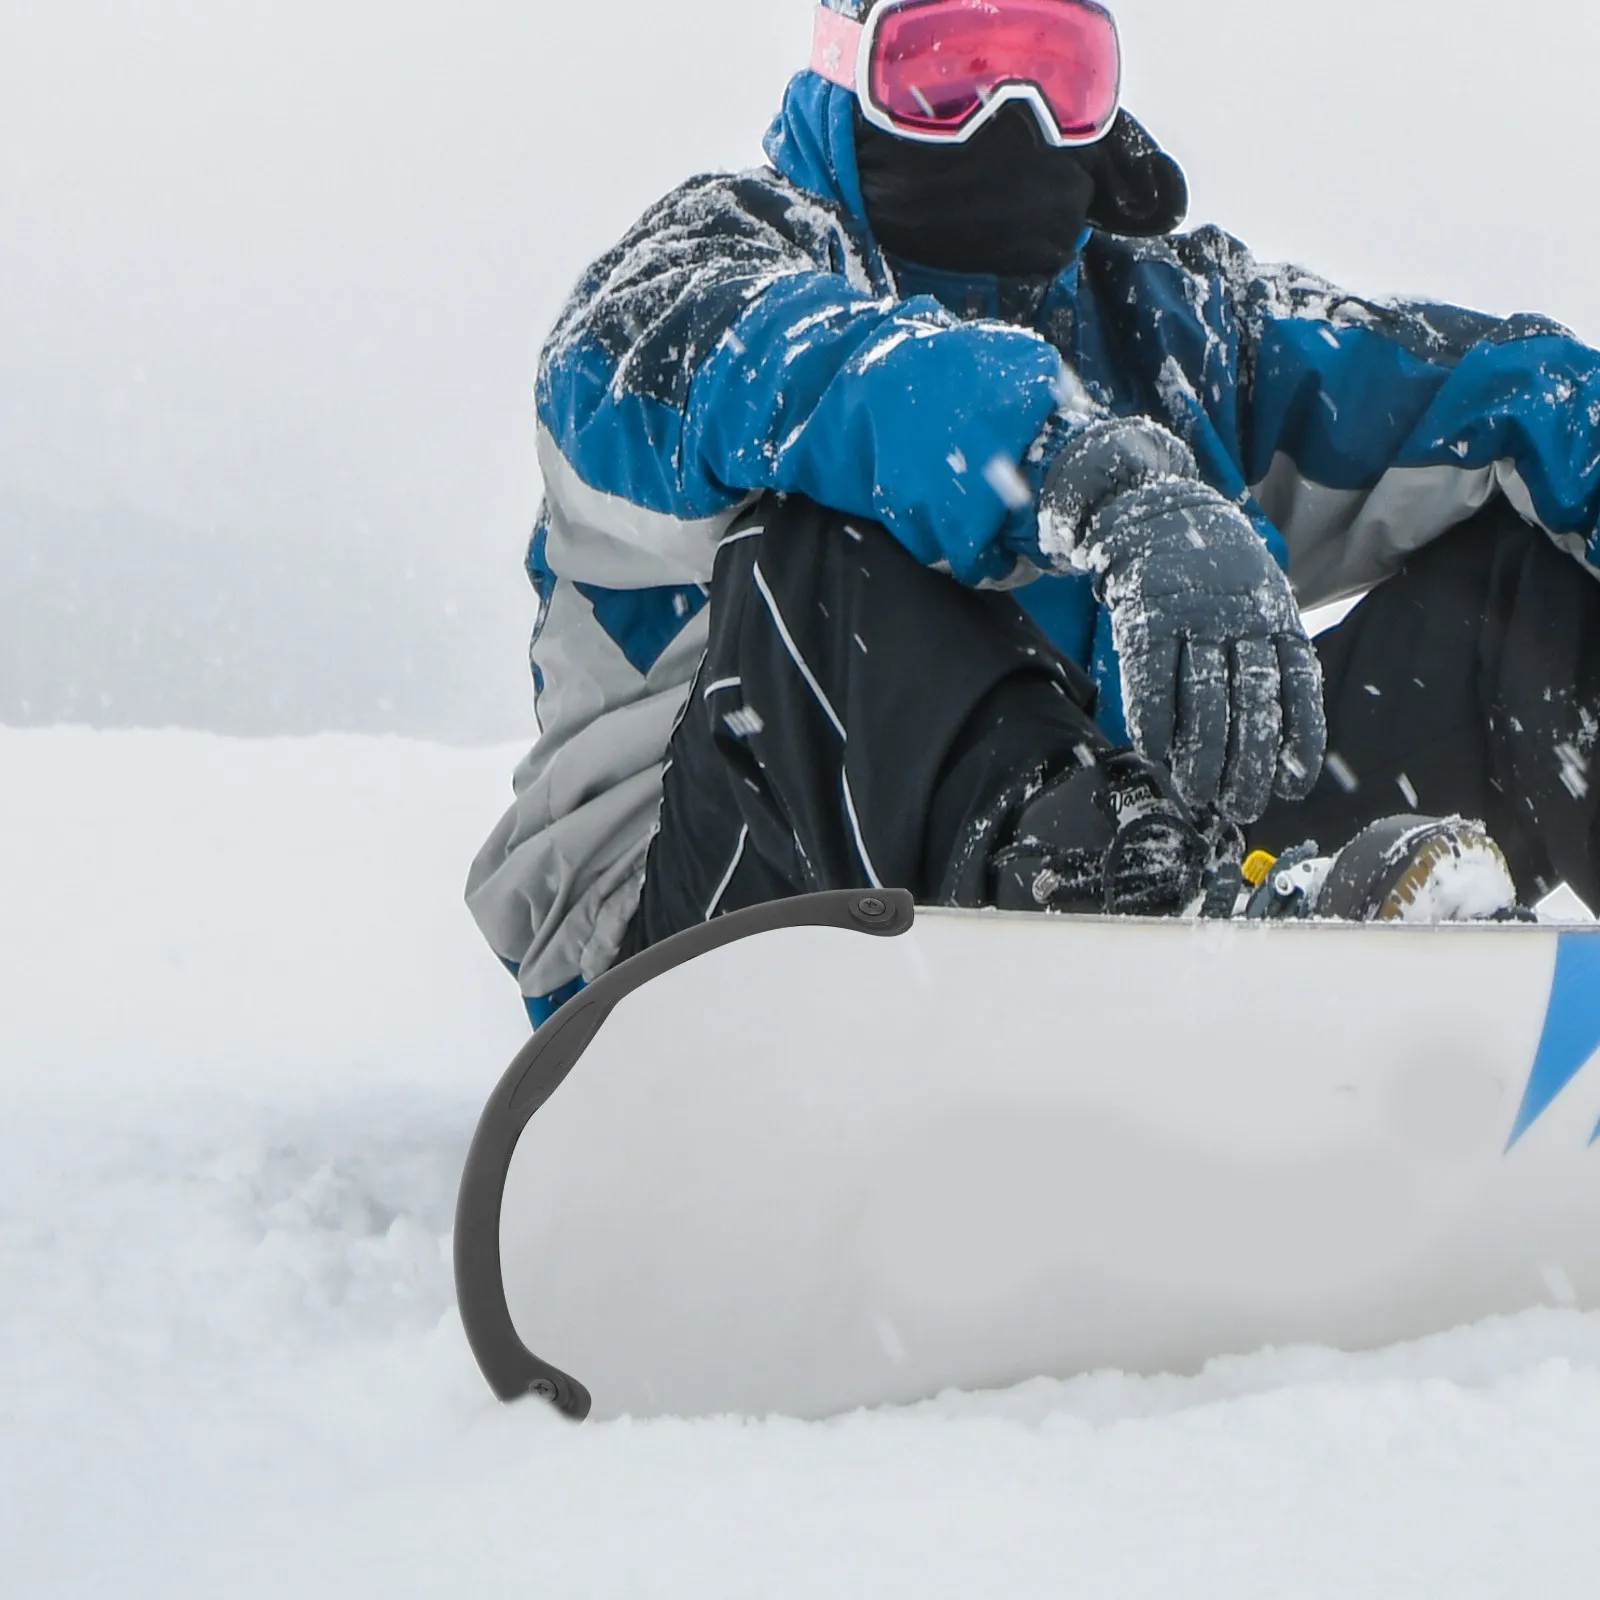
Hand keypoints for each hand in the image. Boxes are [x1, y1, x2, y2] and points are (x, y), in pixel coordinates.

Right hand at [1081, 477, 1325, 821]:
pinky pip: (1153, 680)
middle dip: (1249, 764)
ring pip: (1205, 701)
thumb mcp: (1258, 597)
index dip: (1298, 740)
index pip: (1298, 688)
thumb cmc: (1211, 570)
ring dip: (1202, 756)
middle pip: (1252, 705)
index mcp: (1276, 617)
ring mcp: (1194, 618)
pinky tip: (1154, 753)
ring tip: (1199, 795)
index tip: (1292, 786)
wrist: (1155, 511)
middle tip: (1240, 807)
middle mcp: (1242, 619)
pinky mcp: (1147, 617)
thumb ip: (1268, 652)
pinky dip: (1154, 722)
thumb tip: (1279, 732)